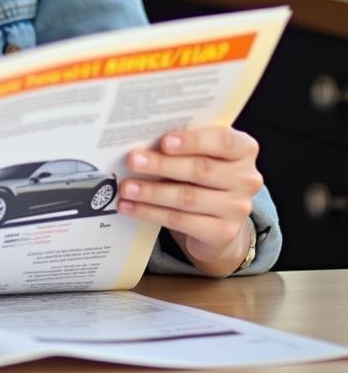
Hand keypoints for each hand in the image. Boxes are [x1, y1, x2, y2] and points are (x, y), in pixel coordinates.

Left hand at [117, 126, 261, 276]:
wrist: (218, 217)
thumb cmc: (202, 172)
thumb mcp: (200, 152)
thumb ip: (182, 142)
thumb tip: (140, 139)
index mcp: (244, 149)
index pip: (224, 141)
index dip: (193, 141)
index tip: (164, 142)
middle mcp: (247, 179)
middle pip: (200, 170)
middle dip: (162, 165)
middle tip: (132, 161)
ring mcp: (238, 208)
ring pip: (187, 198)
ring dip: (151, 192)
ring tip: (126, 188)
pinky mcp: (223, 233)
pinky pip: (181, 221)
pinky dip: (150, 212)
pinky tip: (130, 207)